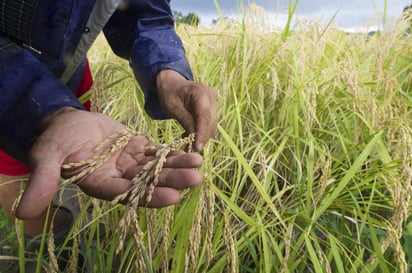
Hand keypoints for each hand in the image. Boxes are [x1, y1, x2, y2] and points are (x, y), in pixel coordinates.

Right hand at [16, 108, 202, 219]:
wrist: (67, 123)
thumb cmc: (56, 139)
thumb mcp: (46, 157)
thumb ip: (42, 180)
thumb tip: (23, 213)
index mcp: (100, 184)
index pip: (127, 194)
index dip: (149, 196)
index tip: (173, 197)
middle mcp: (119, 178)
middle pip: (149, 182)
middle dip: (172, 181)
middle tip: (196, 179)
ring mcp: (129, 164)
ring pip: (156, 167)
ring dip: (177, 166)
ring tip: (198, 164)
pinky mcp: (136, 149)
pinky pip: (156, 152)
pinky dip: (171, 152)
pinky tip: (189, 152)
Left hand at [156, 70, 216, 150]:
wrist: (173, 83)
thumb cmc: (169, 93)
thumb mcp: (172, 107)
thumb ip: (184, 120)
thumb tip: (194, 136)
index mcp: (199, 91)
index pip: (204, 116)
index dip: (202, 133)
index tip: (197, 147)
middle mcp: (210, 95)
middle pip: (210, 122)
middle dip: (202, 136)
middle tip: (189, 147)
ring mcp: (213, 100)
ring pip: (212, 124)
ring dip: (202, 135)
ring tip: (186, 138)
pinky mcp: (213, 107)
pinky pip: (210, 123)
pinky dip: (201, 130)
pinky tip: (190, 133)